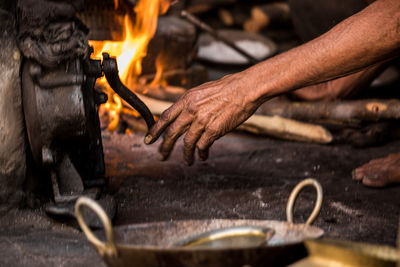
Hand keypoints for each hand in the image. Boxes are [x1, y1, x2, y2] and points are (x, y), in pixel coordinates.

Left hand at [144, 72, 260, 165]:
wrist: (245, 89)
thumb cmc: (228, 88)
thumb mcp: (203, 91)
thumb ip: (191, 103)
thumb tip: (184, 114)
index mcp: (187, 99)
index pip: (166, 117)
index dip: (155, 130)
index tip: (148, 140)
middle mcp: (191, 110)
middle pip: (172, 133)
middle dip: (165, 147)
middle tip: (161, 156)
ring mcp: (202, 121)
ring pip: (187, 143)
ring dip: (186, 155)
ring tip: (187, 162)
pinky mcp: (213, 130)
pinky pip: (203, 146)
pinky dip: (201, 154)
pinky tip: (202, 157)